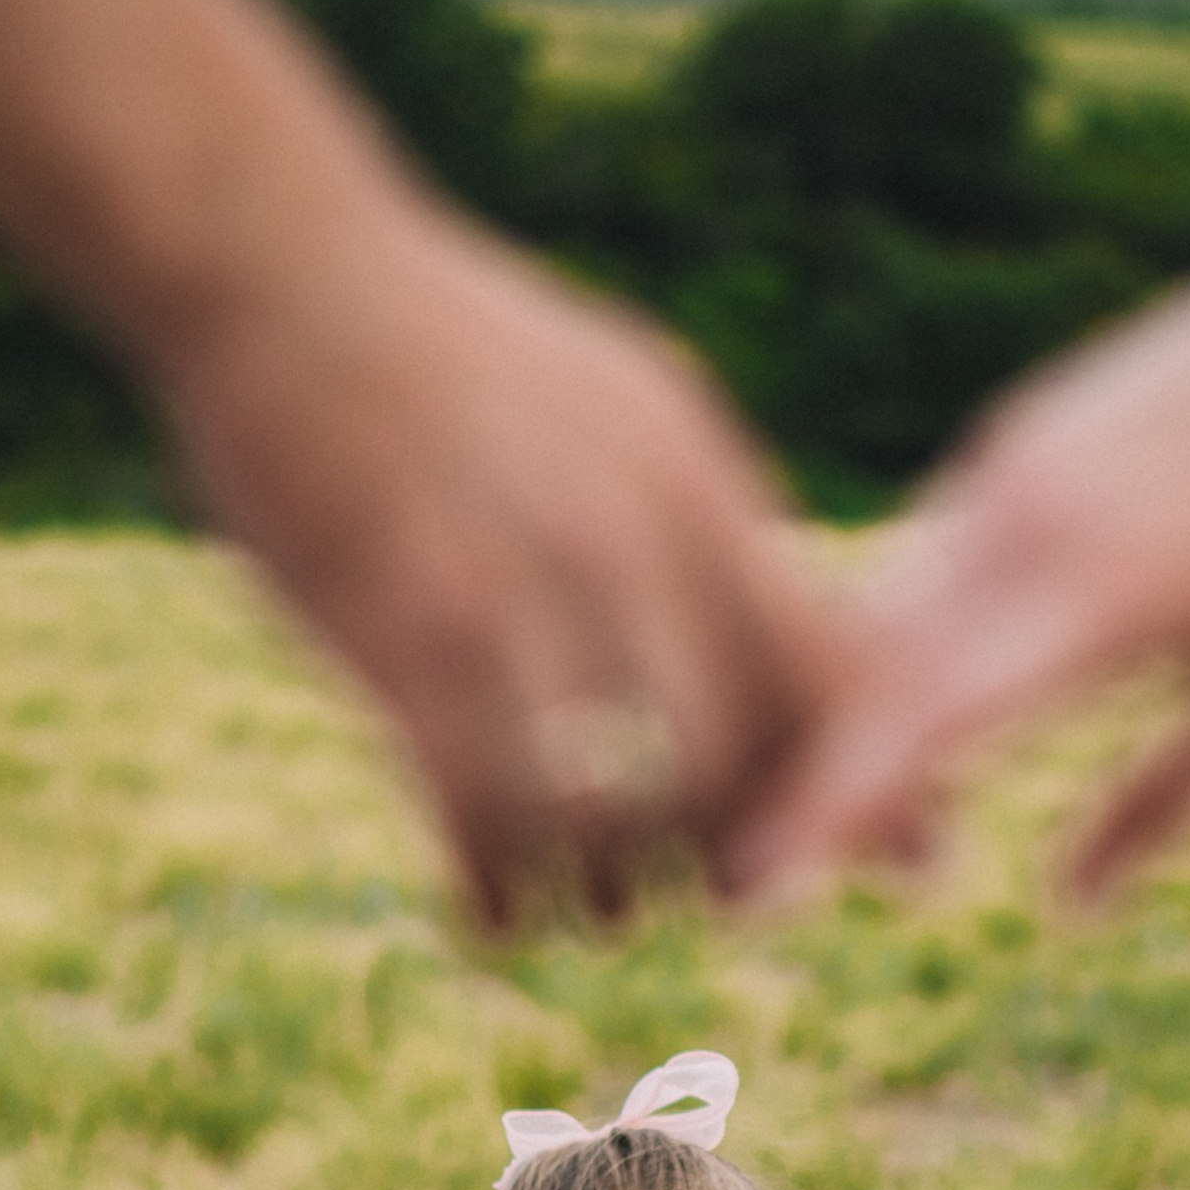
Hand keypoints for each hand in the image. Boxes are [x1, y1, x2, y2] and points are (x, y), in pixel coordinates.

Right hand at [169, 200, 842, 926]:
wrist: (285, 275)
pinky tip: (489, 913)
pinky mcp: (405, 637)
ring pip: (610, 807)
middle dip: (730, 859)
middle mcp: (625, 544)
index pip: (831, 661)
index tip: (904, 864)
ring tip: (595, 915)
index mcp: (694, 484)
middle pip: (728, 760)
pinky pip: (480, 814)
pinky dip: (497, 893)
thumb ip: (704, 515)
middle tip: (707, 900)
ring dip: (608, 892)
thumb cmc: (453, 348)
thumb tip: (792, 617)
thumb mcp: (621, 399)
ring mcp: (516, 593)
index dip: (871, 779)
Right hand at [732, 233, 1189, 901]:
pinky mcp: (1006, 445)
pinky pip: (920, 563)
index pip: (931, 715)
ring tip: (781, 826)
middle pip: (867, 672)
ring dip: (825, 718)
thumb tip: (1064, 912)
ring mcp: (1008, 472)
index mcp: (1109, 590)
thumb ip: (1170, 803)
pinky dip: (880, 652)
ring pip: (881, 615)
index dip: (835, 806)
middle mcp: (1032, 521)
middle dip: (797, 780)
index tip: (758, 891)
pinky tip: (850, 723)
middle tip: (736, 894)